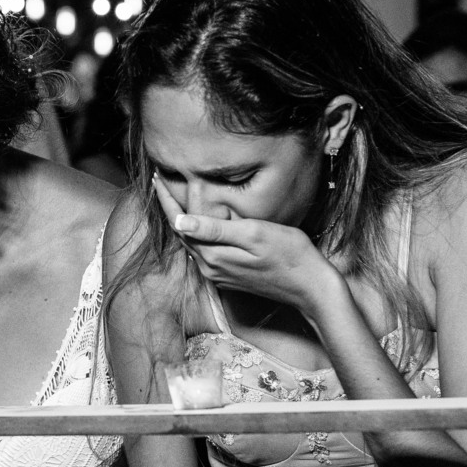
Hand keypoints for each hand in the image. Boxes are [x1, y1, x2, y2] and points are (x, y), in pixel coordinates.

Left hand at [152, 174, 335, 313]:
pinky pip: (205, 251)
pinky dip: (198, 233)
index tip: (155, 177)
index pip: (179, 222)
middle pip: (182, 233)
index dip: (166, 199)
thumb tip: (179, 221)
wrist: (311, 288)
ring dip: (182, 220)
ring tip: (174, 196)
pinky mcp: (229, 277)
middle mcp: (210, 268)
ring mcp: (219, 275)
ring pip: (192, 243)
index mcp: (212, 255)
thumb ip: (215, 229)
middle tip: (160, 181)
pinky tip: (199, 221)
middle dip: (170, 206)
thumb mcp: (253, 234)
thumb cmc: (290, 255)